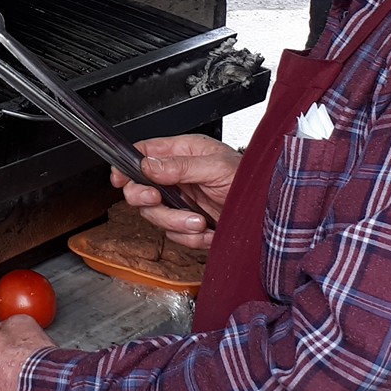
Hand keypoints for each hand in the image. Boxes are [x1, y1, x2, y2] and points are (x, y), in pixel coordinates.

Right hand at [112, 134, 239, 251]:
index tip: (120, 179)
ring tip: (198, 221)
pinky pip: (175, 236)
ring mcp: (183, 201)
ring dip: (176, 223)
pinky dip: (191, 238)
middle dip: (148, 200)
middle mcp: (179, 176)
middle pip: (141, 189)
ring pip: (156, 216)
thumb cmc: (251, 179)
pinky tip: (207, 230)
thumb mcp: (216, 166)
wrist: (269, 212)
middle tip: (157, 200)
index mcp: (183, 152)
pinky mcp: (190, 224)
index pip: (143, 155)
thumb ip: (180, 166)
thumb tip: (148, 165)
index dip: (127, 167)